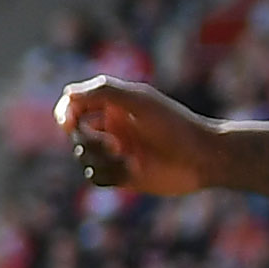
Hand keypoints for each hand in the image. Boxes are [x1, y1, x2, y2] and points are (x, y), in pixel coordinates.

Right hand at [57, 77, 219, 196]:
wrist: (203, 158)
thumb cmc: (175, 125)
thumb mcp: (139, 101)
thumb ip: (102, 91)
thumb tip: (67, 95)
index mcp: (113, 104)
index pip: (73, 103)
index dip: (64, 112)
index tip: (69, 123)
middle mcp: (111, 126)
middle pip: (74, 132)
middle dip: (88, 140)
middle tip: (114, 145)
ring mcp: (116, 151)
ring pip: (83, 156)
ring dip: (101, 159)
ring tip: (128, 159)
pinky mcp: (121, 175)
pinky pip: (96, 176)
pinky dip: (109, 174)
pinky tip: (132, 171)